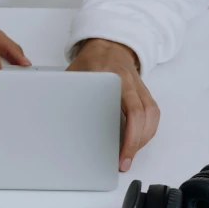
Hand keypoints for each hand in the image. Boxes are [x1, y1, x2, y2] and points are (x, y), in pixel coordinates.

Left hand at [67, 39, 159, 171]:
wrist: (108, 45)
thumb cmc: (92, 60)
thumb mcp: (76, 74)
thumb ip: (71, 95)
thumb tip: (55, 117)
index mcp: (117, 79)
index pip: (133, 112)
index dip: (130, 136)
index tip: (120, 154)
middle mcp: (133, 84)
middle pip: (146, 118)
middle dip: (136, 144)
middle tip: (124, 163)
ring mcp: (141, 88)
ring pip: (153, 117)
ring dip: (144, 139)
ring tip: (129, 155)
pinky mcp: (144, 93)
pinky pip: (153, 115)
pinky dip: (147, 131)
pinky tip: (136, 142)